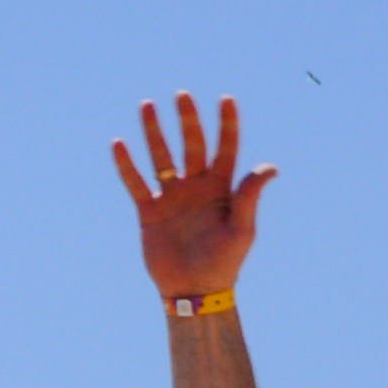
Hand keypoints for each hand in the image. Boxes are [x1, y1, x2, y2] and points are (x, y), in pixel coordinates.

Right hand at [111, 91, 276, 303]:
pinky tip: (119, 144)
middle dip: (188, 120)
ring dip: (154, 132)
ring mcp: (171, 196)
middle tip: (182, 95)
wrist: (194, 291)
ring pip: (161, 156)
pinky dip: (126, 165)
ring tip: (147, 105)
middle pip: (192, 144)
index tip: (226, 99)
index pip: (226, 148)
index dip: (227, 124)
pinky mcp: (149, 210)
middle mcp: (196, 186)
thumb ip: (249, 196)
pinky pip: (136, 182)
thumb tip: (269, 167)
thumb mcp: (242, 229)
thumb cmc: (225, 263)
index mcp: (222, 188)